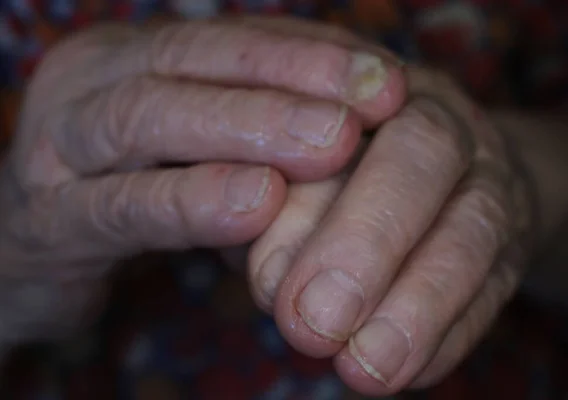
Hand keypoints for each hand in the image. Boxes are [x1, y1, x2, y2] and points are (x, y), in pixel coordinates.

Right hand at [0, 19, 404, 346]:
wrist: (27, 256)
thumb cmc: (131, 198)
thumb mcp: (197, 156)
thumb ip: (259, 141)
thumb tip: (360, 139)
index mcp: (135, 61)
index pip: (232, 42)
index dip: (311, 55)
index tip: (387, 79)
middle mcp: (92, 84)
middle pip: (193, 62)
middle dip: (290, 79)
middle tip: (375, 101)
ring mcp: (57, 147)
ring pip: (150, 116)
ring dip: (247, 127)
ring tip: (329, 144)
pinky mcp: (44, 222)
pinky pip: (119, 205)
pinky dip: (191, 202)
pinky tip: (256, 204)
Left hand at [234, 19, 535, 396]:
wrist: (449, 170)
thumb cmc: (345, 170)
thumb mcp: (300, 174)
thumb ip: (282, 210)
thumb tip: (269, 275)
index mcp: (370, 87)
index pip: (343, 118)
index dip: (308, 201)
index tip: (269, 282)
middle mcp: (440, 119)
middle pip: (421, 154)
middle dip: (364, 243)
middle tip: (313, 324)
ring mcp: (489, 179)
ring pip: (470, 229)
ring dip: (416, 306)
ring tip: (364, 367)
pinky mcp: (511, 243)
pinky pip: (491, 288)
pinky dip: (447, 337)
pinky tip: (403, 373)